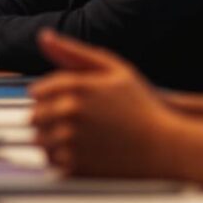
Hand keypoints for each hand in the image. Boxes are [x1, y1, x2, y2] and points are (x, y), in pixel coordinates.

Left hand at [29, 31, 182, 178]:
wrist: (166, 146)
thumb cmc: (143, 106)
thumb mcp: (114, 69)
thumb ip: (74, 52)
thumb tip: (43, 36)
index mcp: (76, 87)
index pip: (39, 91)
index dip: (50, 98)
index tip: (63, 103)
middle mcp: (69, 112)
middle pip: (36, 116)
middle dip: (47, 119)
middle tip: (69, 123)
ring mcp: (72, 141)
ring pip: (40, 140)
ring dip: (51, 139)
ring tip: (75, 139)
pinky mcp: (76, 166)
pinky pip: (52, 161)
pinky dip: (60, 158)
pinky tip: (79, 154)